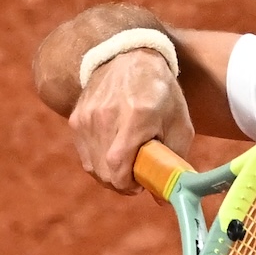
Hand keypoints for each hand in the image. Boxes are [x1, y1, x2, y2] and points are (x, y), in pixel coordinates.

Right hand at [71, 47, 197, 193]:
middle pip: (104, 171)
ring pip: (92, 167)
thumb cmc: (159, 91)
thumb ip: (175, 160)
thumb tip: (163, 198)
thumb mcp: (179, 122)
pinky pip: (85, 155)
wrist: (127, 55)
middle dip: (121, 184)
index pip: (118, 164)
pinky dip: (98, 161)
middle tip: (136, 177)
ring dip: (110, 174)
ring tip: (126, 162)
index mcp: (136, 115)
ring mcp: (87, 117)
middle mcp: (106, 116)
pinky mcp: (76, 118)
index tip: (140, 184)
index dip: (128, 184)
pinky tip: (113, 150)